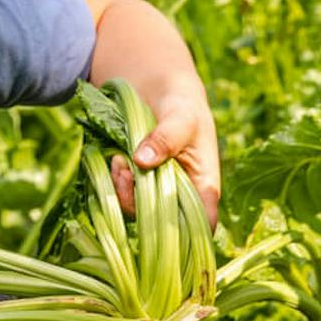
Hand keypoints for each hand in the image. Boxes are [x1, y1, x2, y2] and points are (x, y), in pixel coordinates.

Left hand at [107, 87, 220, 226]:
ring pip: (139, 211)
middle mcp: (181, 194)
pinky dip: (116, 184)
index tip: (160, 217)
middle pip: (164, 223)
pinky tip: (115, 161)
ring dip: (124, 193)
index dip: (189, 233)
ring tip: (119, 163)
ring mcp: (157, 190)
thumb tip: (142, 161)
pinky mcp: (136, 182)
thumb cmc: (182, 103)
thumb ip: (166, 138)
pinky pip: (124, 196)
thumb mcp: (180, 116)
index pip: (204, 222)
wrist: (158, 87)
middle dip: (140, 206)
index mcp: (203, 185)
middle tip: (126, 175)